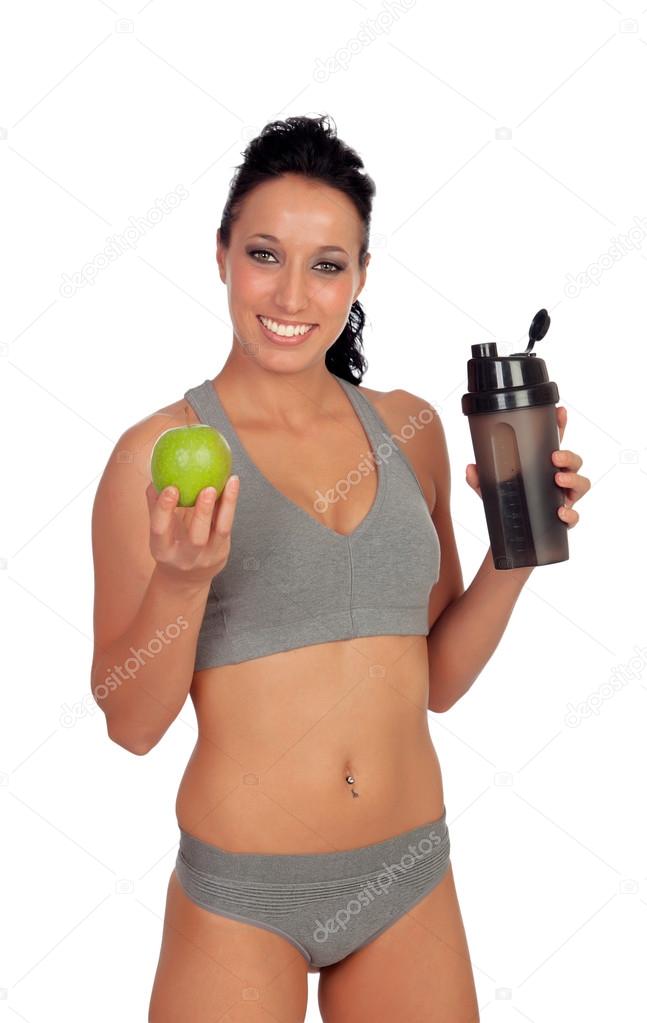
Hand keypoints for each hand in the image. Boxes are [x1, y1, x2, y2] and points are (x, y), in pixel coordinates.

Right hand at [145, 475, 239, 585]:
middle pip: (196, 538)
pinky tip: (233, 483)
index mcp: (162, 550)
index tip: (170, 488)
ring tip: (230, 481)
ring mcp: (207, 557)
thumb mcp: (159, 530)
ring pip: (220, 531)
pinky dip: (230, 504)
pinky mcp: (222, 551)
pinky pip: (228, 526)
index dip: (164, 510)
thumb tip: (155, 473)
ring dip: (226, 505)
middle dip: (202, 513)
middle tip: (207, 488)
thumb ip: (156, 505)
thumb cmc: (170, 543)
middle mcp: (185, 558)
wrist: (186, 577)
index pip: (160, 530)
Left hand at [465, 406, 590, 530]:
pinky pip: (574, 517)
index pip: (554, 442)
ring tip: (558, 479)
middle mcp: (558, 480)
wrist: (511, 536)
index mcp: (542, 467)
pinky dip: (570, 515)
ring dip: (573, 479)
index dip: (560, 425)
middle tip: (554, 456)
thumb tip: (470, 468)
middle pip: (574, 462)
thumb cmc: (507, 505)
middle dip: (569, 456)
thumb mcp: (489, 490)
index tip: (560, 411)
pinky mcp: (564, 520)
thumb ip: (478, 479)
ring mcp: (564, 499)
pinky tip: (560, 513)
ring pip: (582, 484)